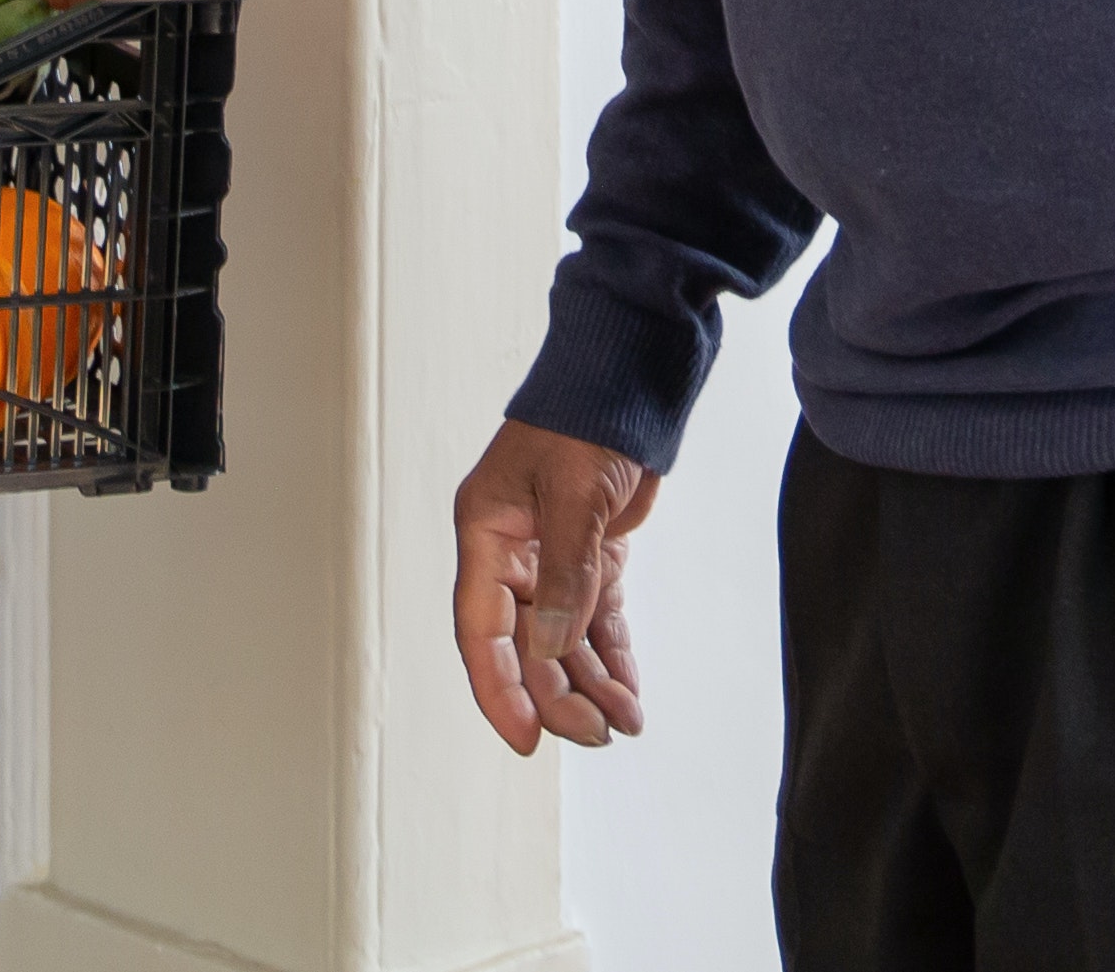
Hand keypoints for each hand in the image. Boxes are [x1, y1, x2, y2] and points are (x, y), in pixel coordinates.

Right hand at [449, 417, 655, 755]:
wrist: (632, 376)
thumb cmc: (587, 418)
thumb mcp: (574, 495)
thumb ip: (566, 573)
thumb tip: (552, 650)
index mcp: (487, 532)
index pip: (482, 629)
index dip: (500, 688)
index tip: (527, 737)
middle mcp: (511, 551)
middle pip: (526, 645)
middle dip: (559, 693)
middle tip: (596, 733)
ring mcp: (551, 556)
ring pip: (563, 640)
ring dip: (591, 682)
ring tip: (624, 721)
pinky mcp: (591, 555)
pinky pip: (596, 620)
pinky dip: (612, 655)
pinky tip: (629, 691)